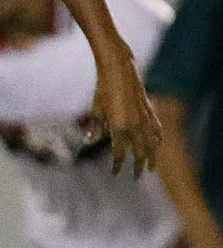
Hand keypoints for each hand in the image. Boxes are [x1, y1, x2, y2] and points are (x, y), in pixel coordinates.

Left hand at [82, 47, 160, 176]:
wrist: (119, 70)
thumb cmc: (103, 89)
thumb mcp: (96, 110)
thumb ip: (95, 128)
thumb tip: (89, 142)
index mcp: (119, 127)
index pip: (120, 153)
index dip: (118, 165)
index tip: (115, 173)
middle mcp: (135, 125)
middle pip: (140, 153)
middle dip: (138, 167)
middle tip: (136, 177)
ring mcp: (145, 118)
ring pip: (153, 144)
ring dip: (152, 157)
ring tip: (151, 168)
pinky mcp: (150, 111)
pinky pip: (157, 131)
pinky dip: (157, 141)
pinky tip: (156, 146)